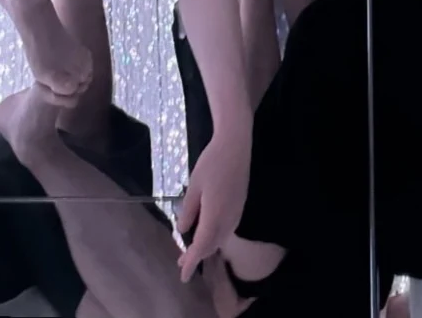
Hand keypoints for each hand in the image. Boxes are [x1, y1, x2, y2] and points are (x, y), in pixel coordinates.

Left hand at [176, 131, 250, 281]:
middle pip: (212, 245)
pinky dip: (216, 237)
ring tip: (192, 250)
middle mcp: (228, 219)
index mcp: (215, 216)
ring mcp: (236, 213)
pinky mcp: (240, 206)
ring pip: (220, 239)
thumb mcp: (194, 187)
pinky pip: (227, 230)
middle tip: (182, 262)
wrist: (236, 145)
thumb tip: (182, 231)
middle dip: (197, 256)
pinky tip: (208, 233)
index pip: (201, 246)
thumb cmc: (212, 163)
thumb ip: (188, 211)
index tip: (183, 275)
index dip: (191, 262)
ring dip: (207, 247)